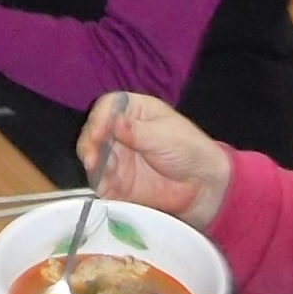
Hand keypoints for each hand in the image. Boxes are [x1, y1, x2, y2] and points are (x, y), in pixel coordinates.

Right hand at [76, 93, 231, 229]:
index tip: (99, 133)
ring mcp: (116, 157)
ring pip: (93, 156)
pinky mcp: (116, 182)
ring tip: (96, 169)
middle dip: (90, 142)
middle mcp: (119, 132)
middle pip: (94, 131)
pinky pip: (100, 181)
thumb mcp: (165, 135)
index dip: (100, 118)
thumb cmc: (188, 149)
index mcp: (133, 110)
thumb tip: (115, 122)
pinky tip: (102, 185)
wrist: (202, 186)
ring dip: (91, 162)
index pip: (108, 107)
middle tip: (92, 156)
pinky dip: (97, 183)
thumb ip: (138, 131)